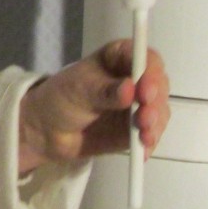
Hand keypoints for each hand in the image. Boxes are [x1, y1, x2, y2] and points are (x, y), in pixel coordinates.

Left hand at [18, 40, 169, 174]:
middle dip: (154, 102)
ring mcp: (138, 105)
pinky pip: (151, 134)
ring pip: (158, 111)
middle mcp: (134, 78)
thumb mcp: (78, 89)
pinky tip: (143, 151)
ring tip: (145, 137)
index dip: (150, 72)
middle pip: (158, 86)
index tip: (146, 90)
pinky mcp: (137, 128)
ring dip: (155, 124)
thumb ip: (104, 91)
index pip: (145, 58)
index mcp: (120, 57)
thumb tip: (129, 90)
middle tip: (145, 117)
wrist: (48, 130)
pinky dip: (149, 143)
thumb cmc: (61, 98)